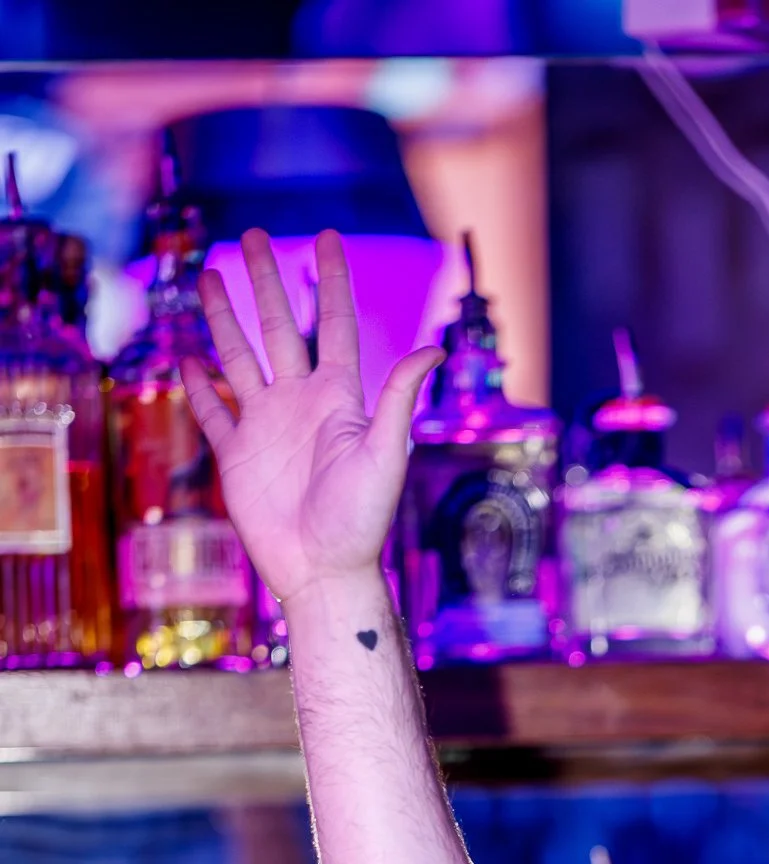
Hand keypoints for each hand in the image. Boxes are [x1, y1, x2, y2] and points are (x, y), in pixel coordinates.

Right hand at [181, 229, 439, 603]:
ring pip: (239, 358)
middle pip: (277, 327)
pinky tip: (187, 358)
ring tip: (208, 275)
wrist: (323, 573)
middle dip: (264, 282)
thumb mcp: (386, 454)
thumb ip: (398, 398)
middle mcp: (300, 403)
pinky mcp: (237, 455)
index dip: (329, 282)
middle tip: (251, 236)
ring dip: (223, 318)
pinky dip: (197, 386)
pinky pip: (212, 411)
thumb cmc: (361, 521)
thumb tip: (432, 349)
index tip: (323, 239)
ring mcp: (265, 426)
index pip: (332, 325)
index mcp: (338, 398)